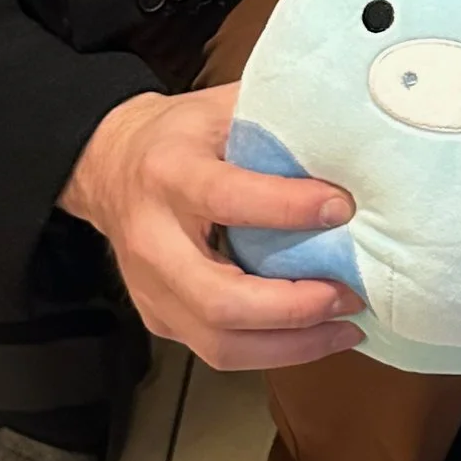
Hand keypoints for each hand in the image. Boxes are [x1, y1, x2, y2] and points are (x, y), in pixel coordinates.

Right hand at [61, 86, 367, 371]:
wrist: (108, 165)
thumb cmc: (180, 136)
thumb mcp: (222, 109)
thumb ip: (277, 118)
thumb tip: (353, 132)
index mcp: (169, 173)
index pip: (227, 199)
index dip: (288, 208)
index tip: (342, 209)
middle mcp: (152, 239)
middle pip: (220, 299)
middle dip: (295, 307)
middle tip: (349, 294)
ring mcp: (150, 288)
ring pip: (220, 344)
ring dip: (293, 345)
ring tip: (346, 326)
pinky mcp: (159, 318)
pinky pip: (218, 351)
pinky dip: (275, 351)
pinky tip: (316, 335)